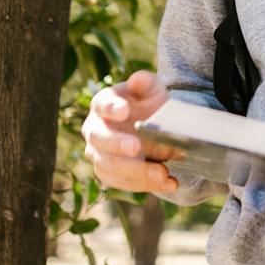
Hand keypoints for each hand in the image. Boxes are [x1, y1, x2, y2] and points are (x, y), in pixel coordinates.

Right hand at [81, 69, 183, 193]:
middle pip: (101, 139)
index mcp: (103, 104)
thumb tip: (138, 79)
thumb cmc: (147, 104)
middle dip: (117, 145)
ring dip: (137, 172)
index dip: (112, 108)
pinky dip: (146, 185)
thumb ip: (145, 82)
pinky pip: (124, 183)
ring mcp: (100, 155)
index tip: (125, 110)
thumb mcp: (151, 89)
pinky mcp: (111, 174)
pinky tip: (169, 183)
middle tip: (136, 147)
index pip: (102, 105)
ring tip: (162, 173)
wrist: (154, 127)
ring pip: (112, 167)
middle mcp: (95, 130)